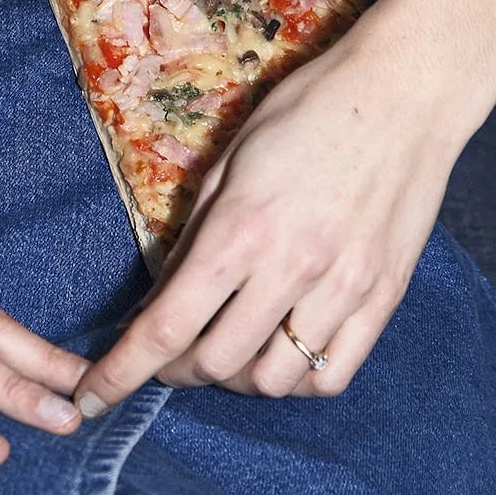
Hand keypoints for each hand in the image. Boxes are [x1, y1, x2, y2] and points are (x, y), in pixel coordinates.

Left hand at [74, 7, 467, 415]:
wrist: (404, 94)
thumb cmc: (308, 110)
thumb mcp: (231, 159)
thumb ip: (196, 232)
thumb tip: (163, 294)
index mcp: (241, 228)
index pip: (167, 326)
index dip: (121, 373)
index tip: (91, 399)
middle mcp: (291, 268)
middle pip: (216, 364)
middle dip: (176, 370)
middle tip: (169, 353)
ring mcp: (343, 289)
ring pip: (272, 381)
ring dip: (235, 377)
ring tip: (227, 346)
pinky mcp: (382, 298)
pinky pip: (331, 375)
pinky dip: (295, 381)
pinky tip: (280, 352)